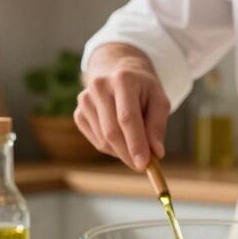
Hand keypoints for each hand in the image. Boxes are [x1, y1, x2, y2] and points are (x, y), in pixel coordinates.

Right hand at [75, 44, 169, 170]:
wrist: (118, 72)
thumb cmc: (143, 89)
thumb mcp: (159, 100)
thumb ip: (158, 126)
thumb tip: (156, 153)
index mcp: (122, 79)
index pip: (127, 118)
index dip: (136, 143)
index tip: (145, 164)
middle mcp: (99, 87)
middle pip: (112, 132)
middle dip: (129, 154)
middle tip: (143, 166)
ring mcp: (85, 100)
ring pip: (104, 140)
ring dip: (122, 151)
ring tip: (136, 143)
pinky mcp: (79, 113)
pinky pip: (96, 141)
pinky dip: (112, 148)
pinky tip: (121, 136)